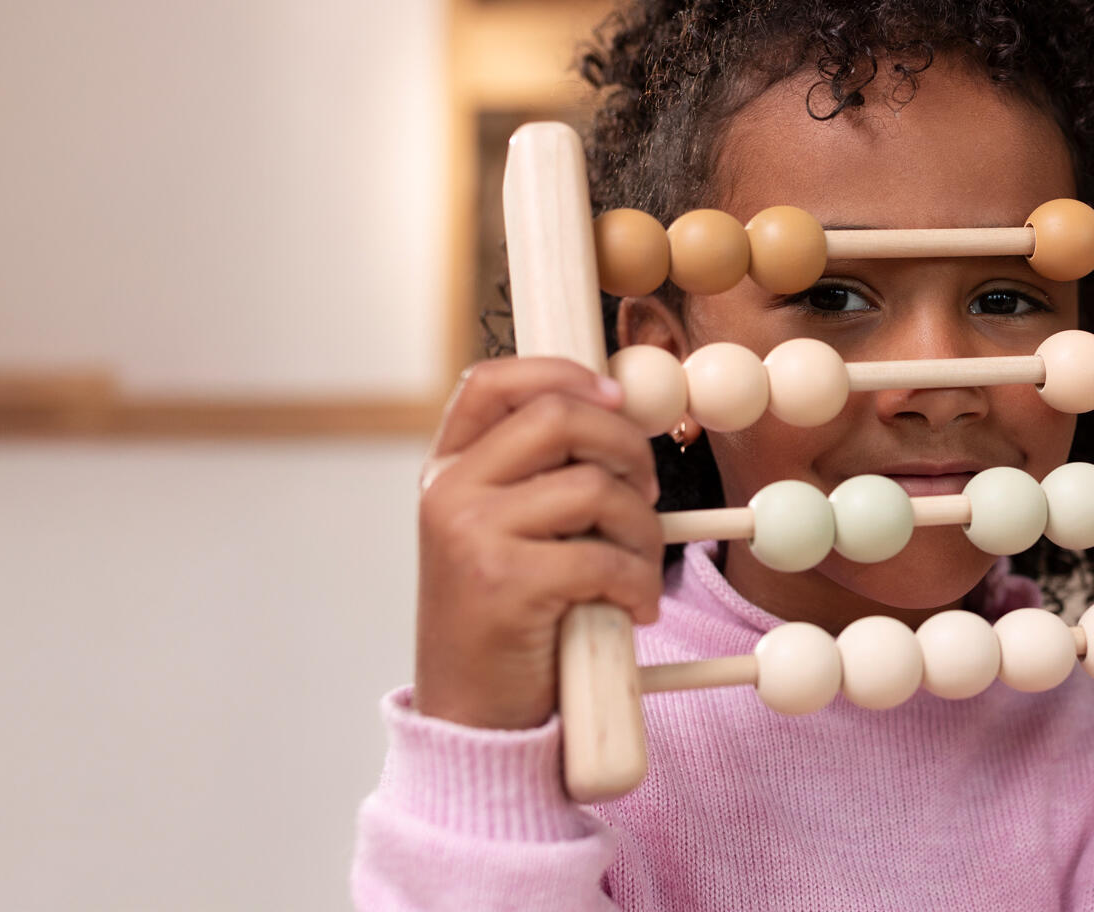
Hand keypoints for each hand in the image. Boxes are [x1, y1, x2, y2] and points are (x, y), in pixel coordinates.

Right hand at [414, 357, 664, 729]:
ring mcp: (471, 534)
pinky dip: (637, 583)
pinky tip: (634, 609)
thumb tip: (618, 410)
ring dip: (642, 528)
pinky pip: (602, 557)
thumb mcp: (498, 536)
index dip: (562, 373)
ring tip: (639, 566)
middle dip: (626, 447)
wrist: (470, 720)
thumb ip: (533, 477)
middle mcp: (448, 492)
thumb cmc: (504, 624)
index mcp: (445, 471)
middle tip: (648, 493)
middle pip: (558, 416)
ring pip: (593, 487)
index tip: (616, 396)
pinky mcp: (505, 583)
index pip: (492, 381)